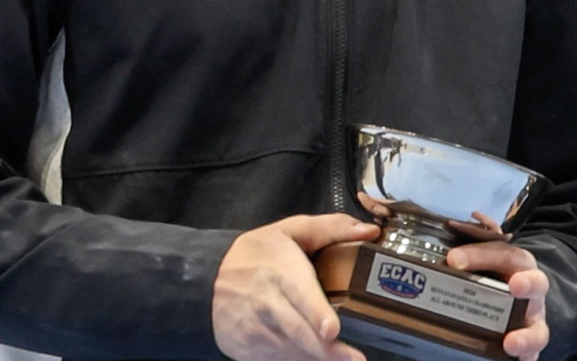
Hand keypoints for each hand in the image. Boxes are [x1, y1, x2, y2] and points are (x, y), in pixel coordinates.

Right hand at [213, 213, 380, 360]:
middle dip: (327, 350)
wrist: (206, 281)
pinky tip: (319, 360)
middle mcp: (268, 304)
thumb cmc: (254, 255)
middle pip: (298, 331)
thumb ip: (332, 228)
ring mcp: (257, 330)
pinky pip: (280, 359)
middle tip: (356, 359)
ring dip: (317, 358)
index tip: (331, 329)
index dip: (315, 312)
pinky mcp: (251, 350)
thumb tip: (369, 231)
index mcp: (281, 271)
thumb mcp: (289, 231)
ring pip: (290, 350)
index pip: (299, 294)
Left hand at [448, 242, 549, 360]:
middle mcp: (531, 292)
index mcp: (517, 265)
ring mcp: (534, 321)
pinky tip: (513, 357)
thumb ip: (468, 254)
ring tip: (511, 343)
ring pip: (539, 329)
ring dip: (526, 336)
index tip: (453, 259)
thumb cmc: (494, 276)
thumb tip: (443, 246)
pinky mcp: (531, 343)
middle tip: (515, 286)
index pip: (503, 253)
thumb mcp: (485, 259)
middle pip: (535, 283)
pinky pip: (533, 354)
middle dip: (527, 282)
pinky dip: (525, 357)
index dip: (480, 254)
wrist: (520, 299)